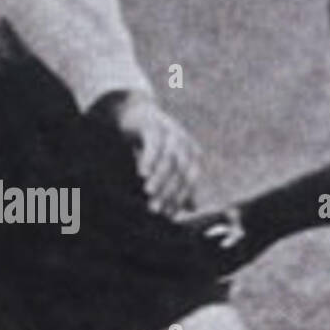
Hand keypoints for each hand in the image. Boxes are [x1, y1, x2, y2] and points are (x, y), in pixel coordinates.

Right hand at [97, 91, 200, 217]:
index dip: (179, 199)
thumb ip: (179, 184)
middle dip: (168, 192)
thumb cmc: (153, 143)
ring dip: (159, 177)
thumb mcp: (166, 164)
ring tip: (148, 192)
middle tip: (155, 210)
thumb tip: (192, 208)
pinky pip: (154, 144)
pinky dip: (149, 159)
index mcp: (192, 154)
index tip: (167, 216)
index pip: (189, 181)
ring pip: (169, 159)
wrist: (137, 113)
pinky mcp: (154, 126)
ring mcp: (171, 133)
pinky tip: (142, 173)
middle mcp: (185, 143)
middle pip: (181, 172)